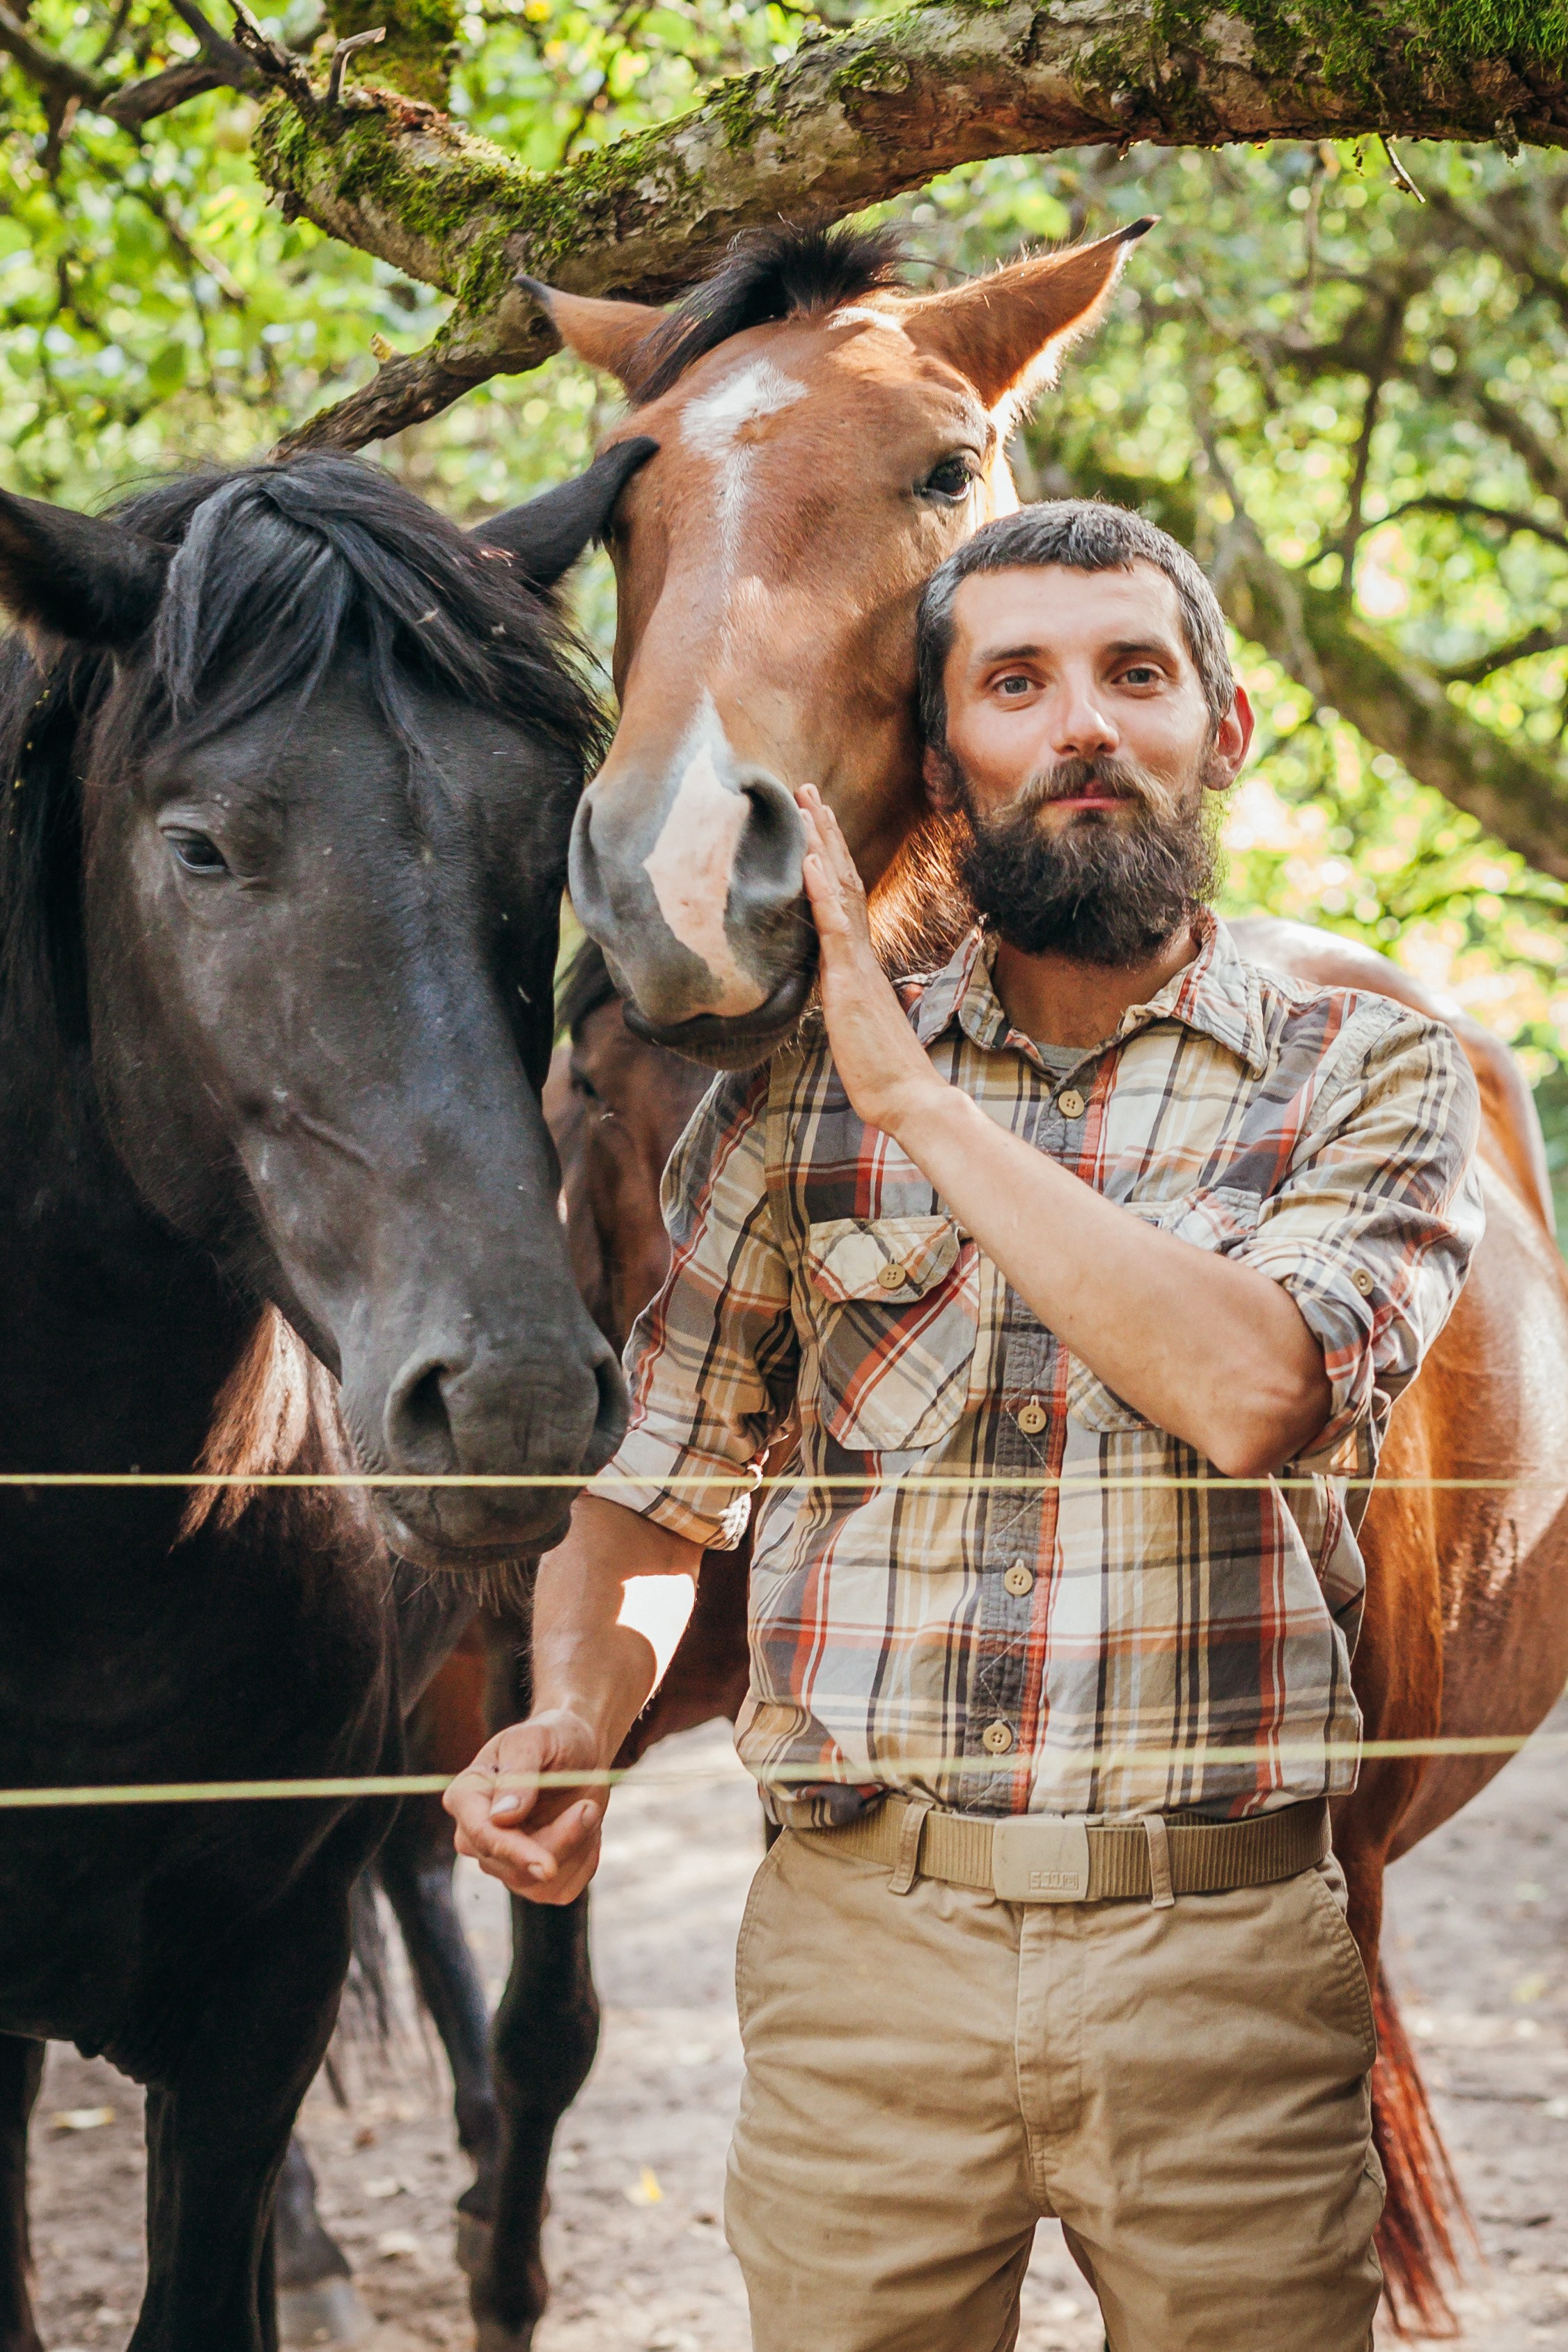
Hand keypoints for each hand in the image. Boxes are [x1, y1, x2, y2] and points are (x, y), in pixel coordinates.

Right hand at [443, 1708, 606, 1903]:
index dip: (513, 1852)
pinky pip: (563, 1889)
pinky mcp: (533, 1878)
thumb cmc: (552, 1738)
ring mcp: (503, 1861)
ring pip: (539, 1883)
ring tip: (588, 1807)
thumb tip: (501, 1818)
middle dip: (560, 1840)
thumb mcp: (535, 1739)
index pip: (480, 1835)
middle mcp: (477, 1836)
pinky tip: (586, 1829)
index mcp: (467, 1796)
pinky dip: (584, 1861)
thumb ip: (518, 1771)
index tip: (546, 1866)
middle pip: (513, 1865)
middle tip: (589, 1805)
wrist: (579, 1752)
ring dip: (576, 1848)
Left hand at [797, 783, 946, 1138]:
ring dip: (822, 844)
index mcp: (860, 963)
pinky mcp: (850, 982)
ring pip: (839, 891)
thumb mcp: (857, 1027)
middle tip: (806, 791)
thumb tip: (859, 993)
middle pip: (841, 879)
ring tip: (807, 804)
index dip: (829, 857)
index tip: (815, 822)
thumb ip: (856, 1002)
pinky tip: (811, 859)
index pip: (842, 898)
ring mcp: (857, 965)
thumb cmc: (885, 1071)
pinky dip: (822, 890)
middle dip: (824, 833)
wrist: (909, 1097)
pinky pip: (835, 928)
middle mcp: (860, 954)